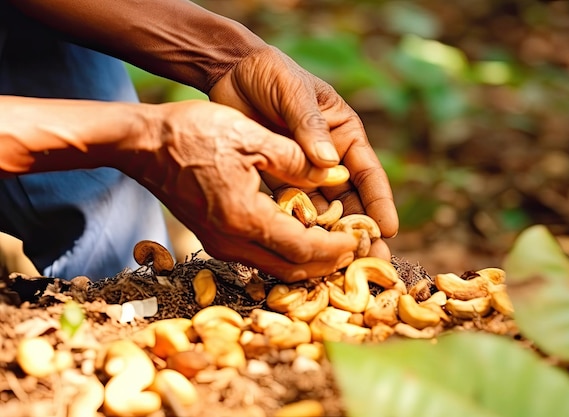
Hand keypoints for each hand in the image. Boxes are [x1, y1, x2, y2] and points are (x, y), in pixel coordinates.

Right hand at [129, 100, 357, 281]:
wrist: (142, 145)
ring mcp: (220, 244)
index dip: (337, 248)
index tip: (361, 242)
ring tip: (337, 247)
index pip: (305, 249)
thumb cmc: (192, 135)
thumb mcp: (250, 137)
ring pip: (276, 268)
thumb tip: (335, 170)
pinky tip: (303, 239)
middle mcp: (232, 242)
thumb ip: (296, 159)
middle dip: (329, 263)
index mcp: (246, 219)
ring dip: (309, 262)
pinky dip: (287, 255)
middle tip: (356, 251)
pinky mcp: (214, 238)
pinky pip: (259, 258)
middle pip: (293, 269)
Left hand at [209, 46, 398, 257]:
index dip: (379, 203)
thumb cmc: (272, 74)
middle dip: (361, 231)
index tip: (388, 229)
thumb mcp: (295, 93)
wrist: (231, 73)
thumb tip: (329, 163)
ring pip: (323, 211)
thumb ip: (310, 126)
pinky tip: (303, 250)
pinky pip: (292, 208)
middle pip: (350, 200)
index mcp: (344, 134)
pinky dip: (298, 228)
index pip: (368, 174)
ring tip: (340, 265)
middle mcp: (329, 158)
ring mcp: (303, 172)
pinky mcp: (278, 180)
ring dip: (331, 237)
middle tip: (372, 262)